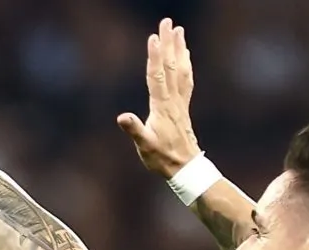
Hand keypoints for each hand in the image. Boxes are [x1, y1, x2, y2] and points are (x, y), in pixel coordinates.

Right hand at [115, 16, 200, 178]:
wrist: (186, 168)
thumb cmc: (162, 159)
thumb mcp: (145, 147)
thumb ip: (135, 130)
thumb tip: (122, 117)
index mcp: (162, 107)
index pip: (157, 76)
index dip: (155, 56)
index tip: (154, 37)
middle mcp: (173, 101)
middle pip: (171, 66)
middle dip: (169, 43)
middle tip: (168, 22)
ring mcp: (180, 102)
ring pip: (181, 70)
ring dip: (179, 49)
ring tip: (179, 30)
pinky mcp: (183, 106)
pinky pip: (186, 80)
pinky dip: (186, 64)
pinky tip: (186, 55)